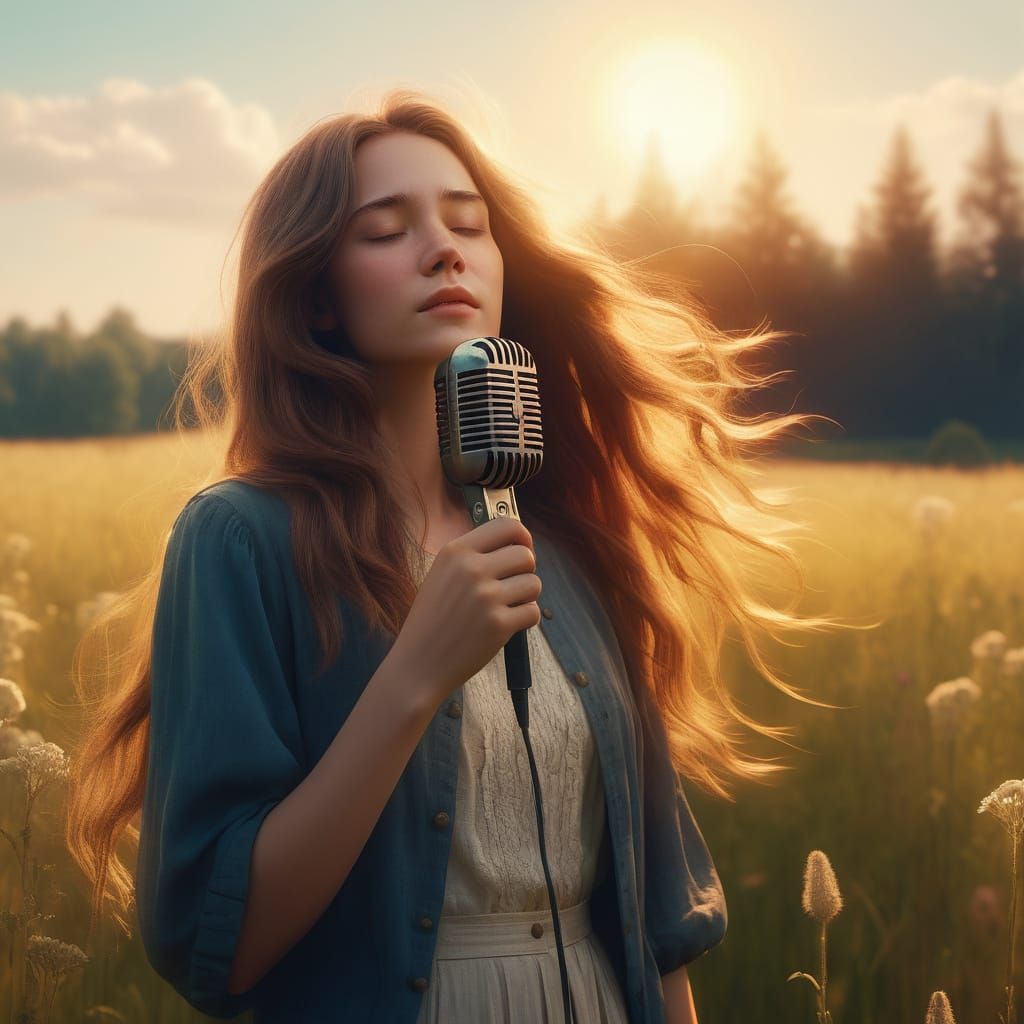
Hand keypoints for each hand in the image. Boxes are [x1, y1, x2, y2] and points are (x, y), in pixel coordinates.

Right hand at [388, 515, 541, 707]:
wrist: (417, 664)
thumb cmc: (432, 621)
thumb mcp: (441, 574)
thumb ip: (473, 556)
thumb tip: (517, 544)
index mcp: (455, 552)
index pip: (507, 525)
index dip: (523, 537)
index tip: (524, 548)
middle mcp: (471, 569)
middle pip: (525, 555)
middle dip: (526, 571)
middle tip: (513, 586)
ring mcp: (486, 597)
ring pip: (534, 583)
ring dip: (527, 596)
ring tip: (506, 607)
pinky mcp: (498, 625)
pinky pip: (532, 612)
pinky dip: (525, 619)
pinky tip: (506, 624)